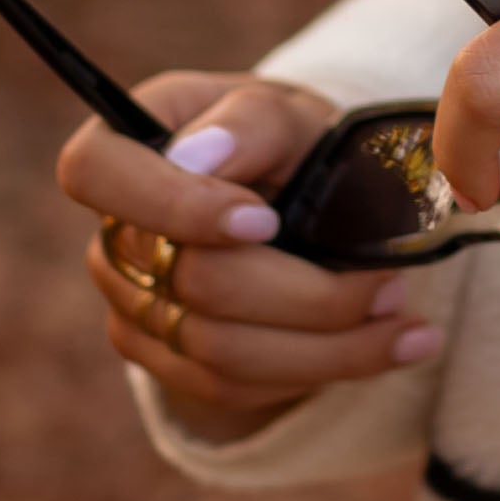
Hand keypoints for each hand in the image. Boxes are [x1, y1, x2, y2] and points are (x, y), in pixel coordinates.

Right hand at [57, 71, 443, 435]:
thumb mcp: (285, 113)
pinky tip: (390, 345)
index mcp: (123, 146)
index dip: (174, 205)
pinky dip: (320, 371)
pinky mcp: (164, 358)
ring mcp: (130, 303)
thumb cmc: (286, 144)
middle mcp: (113, 232)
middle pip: (191, 281)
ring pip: (219, 351)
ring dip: (328, 345)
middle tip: (389, 280)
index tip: (264, 220)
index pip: (96, 172)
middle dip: (304, 291)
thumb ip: (250, 123)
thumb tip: (199, 154)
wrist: (302, 198)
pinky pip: (233, 387)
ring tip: (403, 317)